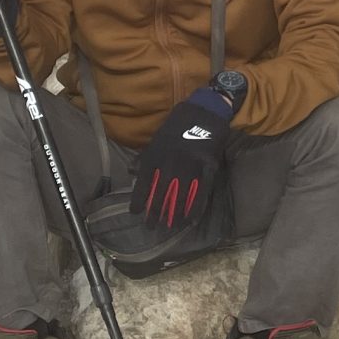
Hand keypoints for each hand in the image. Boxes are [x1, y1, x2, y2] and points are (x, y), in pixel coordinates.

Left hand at [132, 83, 239, 231]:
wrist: (204, 111)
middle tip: (151, 228)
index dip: (139, 200)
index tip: (135, 214)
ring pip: (180, 196)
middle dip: (155, 213)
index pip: (144, 183)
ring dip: (174, 214)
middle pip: (161, 194)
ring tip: (170, 227)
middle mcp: (170, 162)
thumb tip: (132, 171)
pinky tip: (191, 220)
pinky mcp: (206, 167)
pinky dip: (195, 208)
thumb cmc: (178, 125)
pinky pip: (200, 192)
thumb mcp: (158, 138)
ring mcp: (189, 166)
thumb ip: (146, 156)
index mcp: (156, 154)